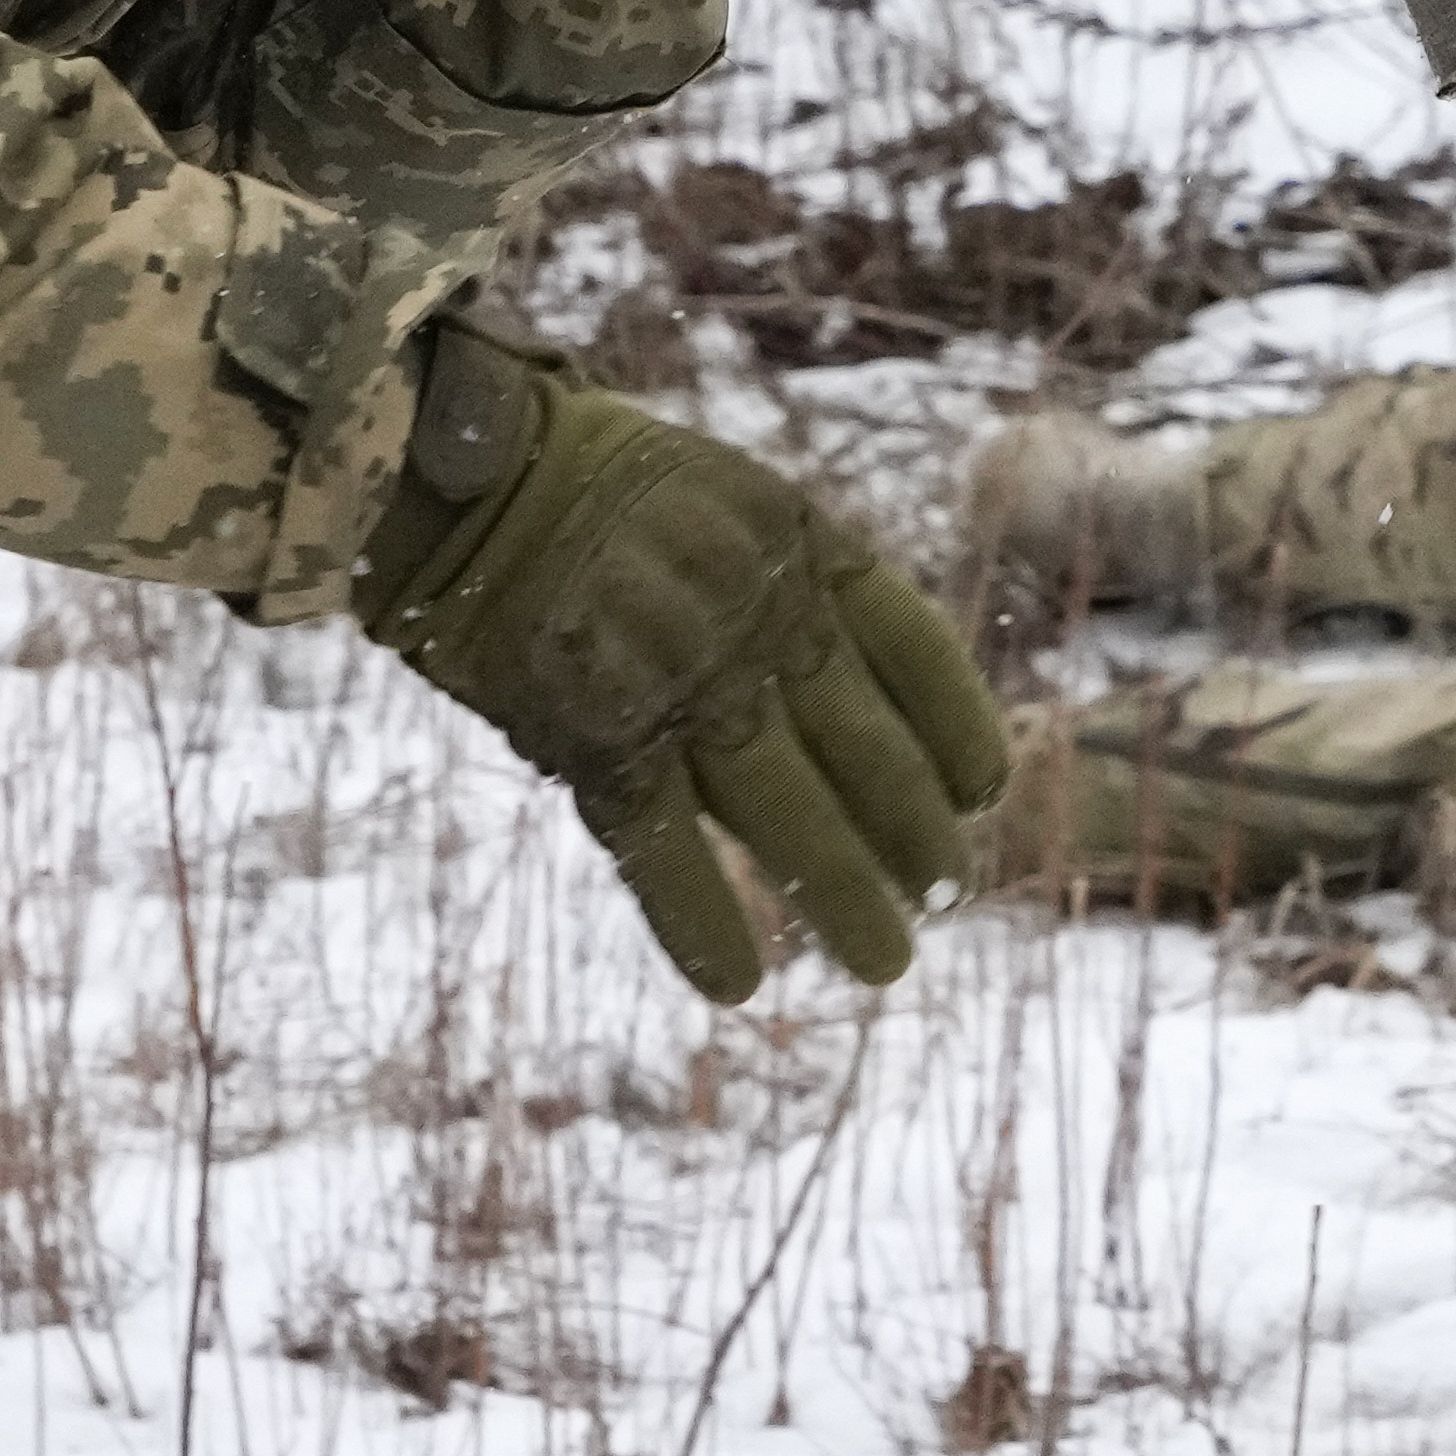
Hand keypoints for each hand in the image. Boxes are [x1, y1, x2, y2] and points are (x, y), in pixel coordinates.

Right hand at [354, 319, 1011, 1002]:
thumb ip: (791, 593)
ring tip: (885, 963)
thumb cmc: (598, 490)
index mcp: (802, 544)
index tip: (986, 792)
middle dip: (915, 836)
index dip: (959, 729)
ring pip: (787, 812)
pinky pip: (660, 846)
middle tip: (949, 894)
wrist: (469, 473)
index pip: (916, 650)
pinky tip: (737, 983)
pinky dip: (698, 922)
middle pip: (866, 751)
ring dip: (841, 896)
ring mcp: (679, 683)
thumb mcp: (726, 502)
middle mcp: (757, 619)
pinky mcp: (595, 736)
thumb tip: (866, 711)